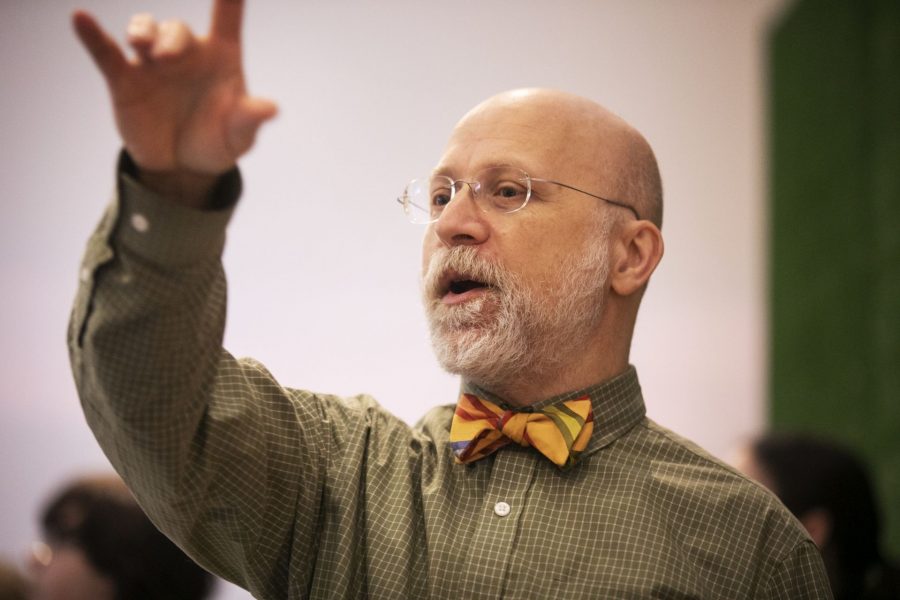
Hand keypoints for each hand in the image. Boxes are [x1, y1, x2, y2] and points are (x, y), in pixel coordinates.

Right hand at [73, 0, 276, 204]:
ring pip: (145, 30)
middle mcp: (186, 52)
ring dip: (142, 32)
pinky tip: (80, 19)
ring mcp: (152, 63)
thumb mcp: (239, 134)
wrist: (183, 168)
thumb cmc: (217, 141)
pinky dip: (92, 35)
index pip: (227, 14)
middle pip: (178, 30)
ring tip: (142, 45)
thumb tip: (272, 109)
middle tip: (168, 59)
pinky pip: (105, 52)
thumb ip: (249, 118)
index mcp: (221, 56)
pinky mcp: (124, 80)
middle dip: (172, 40)